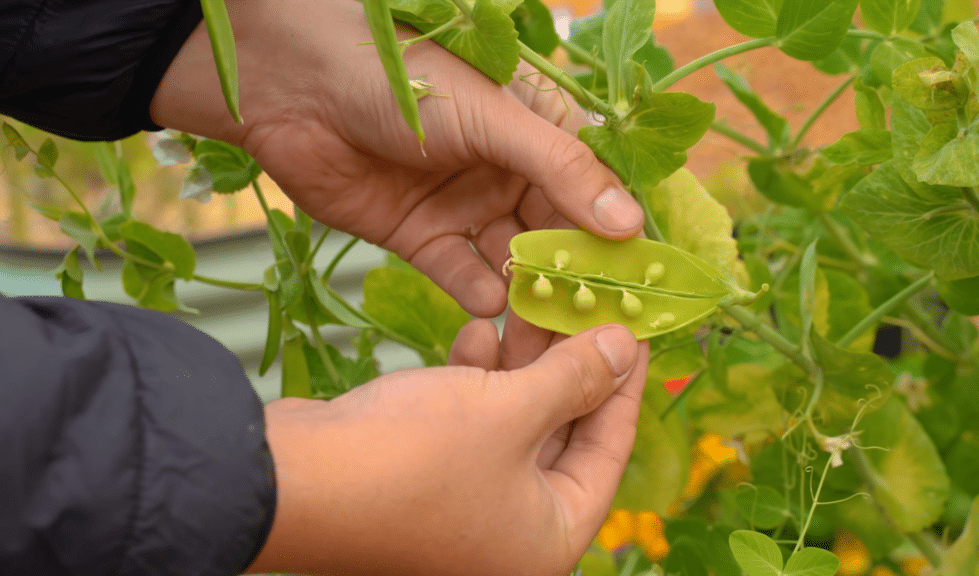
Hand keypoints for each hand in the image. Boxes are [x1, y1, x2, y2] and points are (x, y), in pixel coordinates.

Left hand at [151, 0, 644, 318]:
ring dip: (530, 294)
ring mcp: (465, 205)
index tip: (643, 281)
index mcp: (537, 130)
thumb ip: (561, 170)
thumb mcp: (493, 117)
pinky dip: (476, 293)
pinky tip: (491, 308)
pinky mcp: (420, 236)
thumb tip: (629, 223)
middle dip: (575, 277)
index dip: (618, 234)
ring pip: (513, 262)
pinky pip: (460, 274)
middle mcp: (508, 171)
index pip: (594, 189)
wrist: (292, 86)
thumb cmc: (401, 76)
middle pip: (557, 236)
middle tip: (597, 323)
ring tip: (548, 330)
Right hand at [245, 323, 646, 575]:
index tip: (635, 331)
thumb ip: (574, 378)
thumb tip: (626, 348)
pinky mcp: (422, 479)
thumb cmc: (412, 459)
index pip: (609, 452)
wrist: (290, 481)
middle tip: (582, 306)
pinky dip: (475, 380)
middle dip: (567, 365)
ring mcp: (463, 507)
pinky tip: (477, 331)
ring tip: (529, 304)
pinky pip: (468, 424)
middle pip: (560, 434)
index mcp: (547, 539)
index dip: (623, 385)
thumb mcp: (508, 410)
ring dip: (519, 364)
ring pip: (511, 422)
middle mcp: (509, 533)